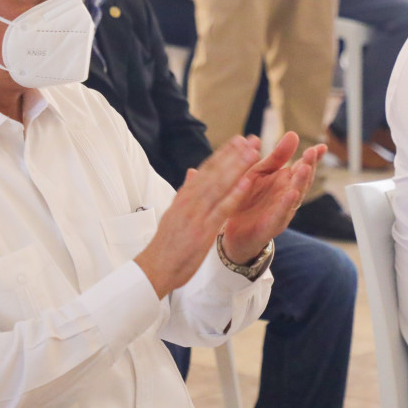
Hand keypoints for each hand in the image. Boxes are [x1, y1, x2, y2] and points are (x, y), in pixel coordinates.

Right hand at [133, 137, 262, 298]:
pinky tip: (247, 182)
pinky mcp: (203, 230)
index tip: (237, 140)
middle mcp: (190, 201)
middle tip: (251, 139)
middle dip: (234, 155)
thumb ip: (185, 193)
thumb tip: (191, 171)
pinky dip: (234, 194)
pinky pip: (222, 209)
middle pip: (215, 173)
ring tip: (252, 152)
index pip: (205, 170)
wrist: (155, 269)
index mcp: (184, 197)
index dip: (223, 154)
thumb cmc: (166, 245)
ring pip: (219, 185)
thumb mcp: (174, 213)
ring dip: (237, 167)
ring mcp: (196, 214)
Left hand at [221, 132, 323, 262]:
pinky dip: (287, 205)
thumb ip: (277, 156)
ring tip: (305, 168)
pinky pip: (280, 214)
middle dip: (308, 166)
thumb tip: (292, 134)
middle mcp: (288, 196)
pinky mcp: (271, 226)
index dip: (313, 158)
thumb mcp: (260, 172)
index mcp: (285, 181)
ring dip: (301, 183)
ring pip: (295, 197)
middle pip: (302, 180)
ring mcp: (282, 211)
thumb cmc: (248, 198)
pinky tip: (292, 194)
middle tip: (312, 153)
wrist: (231, 230)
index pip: (303, 167)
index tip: (322, 147)